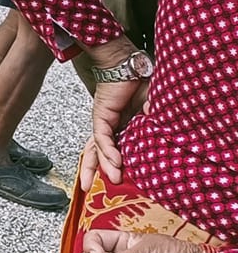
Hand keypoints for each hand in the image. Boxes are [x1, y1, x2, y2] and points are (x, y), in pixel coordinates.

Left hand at [78, 73, 147, 190]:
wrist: (125, 63)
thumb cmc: (139, 82)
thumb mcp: (152, 106)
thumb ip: (155, 121)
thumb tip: (165, 132)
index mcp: (122, 126)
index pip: (114, 148)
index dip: (114, 164)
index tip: (119, 181)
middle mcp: (110, 126)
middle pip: (97, 152)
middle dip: (93, 170)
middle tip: (88, 188)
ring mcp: (104, 121)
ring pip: (97, 148)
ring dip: (102, 165)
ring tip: (111, 180)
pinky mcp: (102, 115)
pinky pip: (102, 137)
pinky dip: (107, 150)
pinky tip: (114, 162)